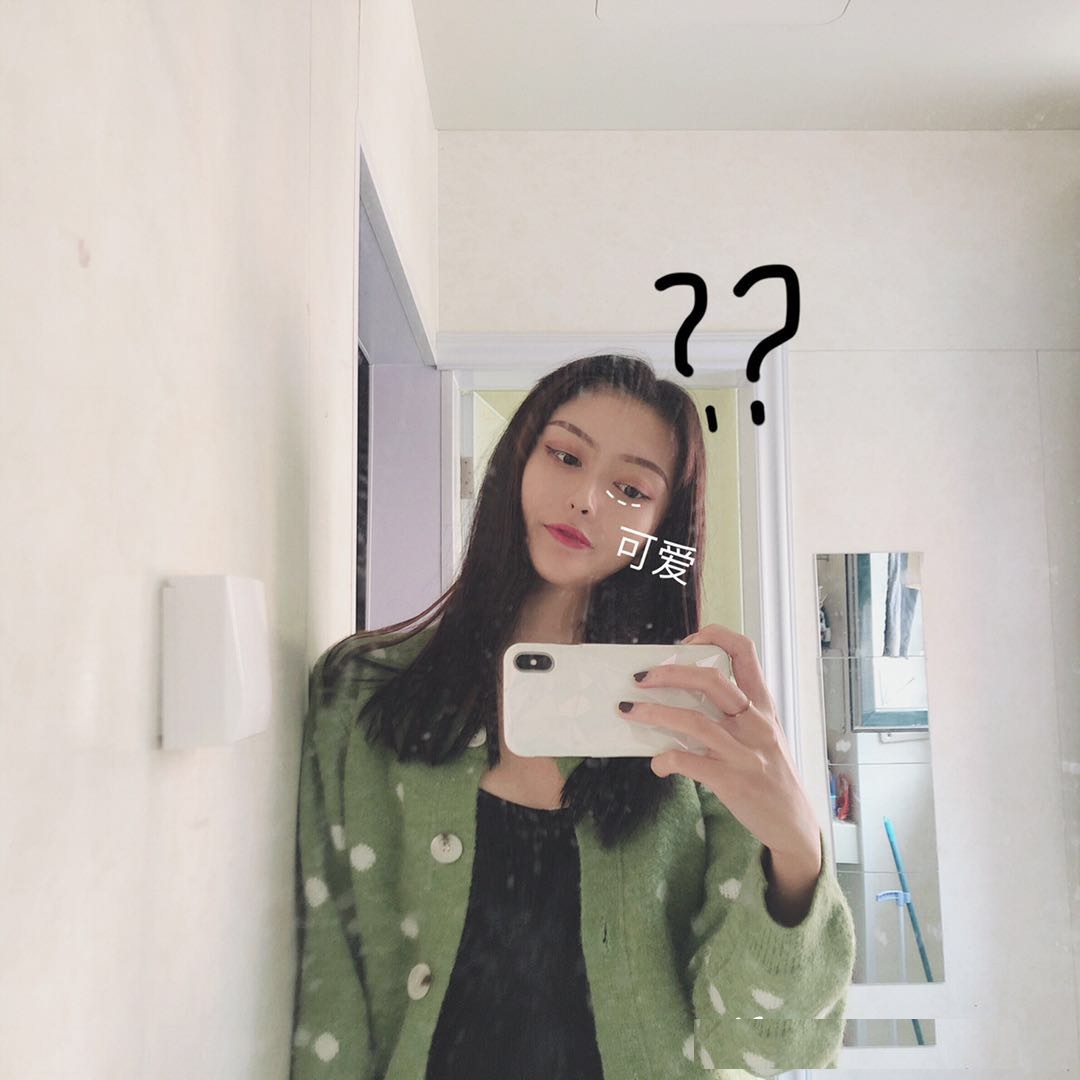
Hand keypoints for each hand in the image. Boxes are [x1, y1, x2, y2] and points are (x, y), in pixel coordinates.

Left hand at [620, 623, 820, 865]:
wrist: (793, 823)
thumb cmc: (771, 774)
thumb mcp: (762, 734)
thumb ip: (733, 714)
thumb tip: (682, 698)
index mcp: (762, 705)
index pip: (745, 652)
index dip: (715, 637)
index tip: (686, 643)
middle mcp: (755, 723)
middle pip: (711, 680)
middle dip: (670, 674)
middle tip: (640, 677)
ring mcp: (744, 752)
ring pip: (694, 720)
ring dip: (655, 713)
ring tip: (628, 710)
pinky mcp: (732, 781)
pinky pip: (691, 763)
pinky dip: (667, 759)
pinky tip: (657, 763)